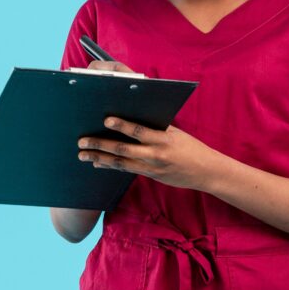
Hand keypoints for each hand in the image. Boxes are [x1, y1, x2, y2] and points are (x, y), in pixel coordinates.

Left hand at [76, 59, 221, 190]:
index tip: (106, 120)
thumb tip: (133, 114)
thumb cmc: (190, 147)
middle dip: (100, 145)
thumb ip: (155, 126)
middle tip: (82, 141)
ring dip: (99, 158)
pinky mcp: (150, 175)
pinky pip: (126, 170)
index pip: (138, 131)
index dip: (121, 125)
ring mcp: (151, 167)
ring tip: (83, 154)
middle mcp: (155, 154)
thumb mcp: (175, 133)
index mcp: (163, 139)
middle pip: (122, 149)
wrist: (206, 172)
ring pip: (120, 162)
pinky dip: (110, 166)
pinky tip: (97, 163)